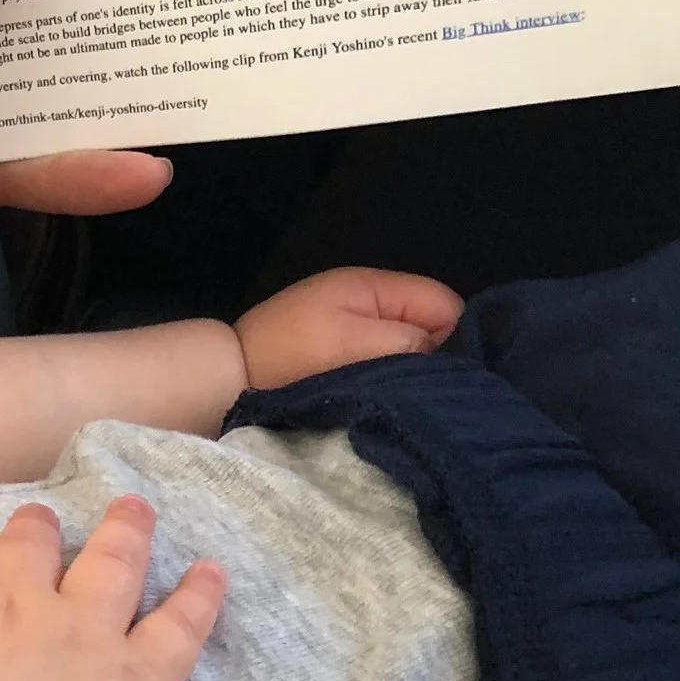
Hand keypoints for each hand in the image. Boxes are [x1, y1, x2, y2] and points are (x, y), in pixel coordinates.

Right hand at [0, 498, 223, 680]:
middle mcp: (17, 606)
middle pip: (30, 546)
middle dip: (36, 531)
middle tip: (45, 522)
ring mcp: (86, 633)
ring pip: (112, 562)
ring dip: (126, 531)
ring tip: (136, 509)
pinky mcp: (144, 672)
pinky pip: (182, 622)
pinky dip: (202, 595)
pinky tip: (214, 572)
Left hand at [233, 267, 463, 391]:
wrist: (226, 376)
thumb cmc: (289, 356)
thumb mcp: (353, 343)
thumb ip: (406, 341)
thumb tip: (444, 353)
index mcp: (374, 286)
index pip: (446, 305)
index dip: (453, 339)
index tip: (441, 375)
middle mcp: (368, 300)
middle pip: (429, 325)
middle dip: (430, 355)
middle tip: (418, 389)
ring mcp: (352, 324)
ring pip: (406, 346)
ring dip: (405, 369)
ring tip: (395, 394)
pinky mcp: (339, 350)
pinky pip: (380, 359)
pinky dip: (383, 375)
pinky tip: (376, 394)